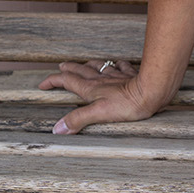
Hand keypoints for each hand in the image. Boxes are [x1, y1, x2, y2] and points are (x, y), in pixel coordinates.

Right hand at [36, 59, 162, 133]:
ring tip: (83, 64)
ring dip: (88, 64)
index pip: (67, 81)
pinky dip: (116, 65)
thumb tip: (57, 128)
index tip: (43, 84)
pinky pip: (120, 66)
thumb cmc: (127, 104)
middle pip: (80, 70)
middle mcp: (100, 79)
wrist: (151, 91)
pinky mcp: (129, 75)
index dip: (53, 81)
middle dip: (68, 69)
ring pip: (98, 66)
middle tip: (60, 68)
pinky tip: (117, 65)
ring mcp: (115, 75)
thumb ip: (77, 119)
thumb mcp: (98, 114)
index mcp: (90, 88)